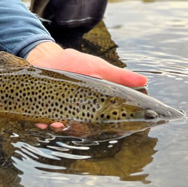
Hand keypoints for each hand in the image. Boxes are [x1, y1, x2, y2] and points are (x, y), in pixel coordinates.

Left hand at [26, 41, 147, 130]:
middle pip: (85, 128)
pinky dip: (43, 122)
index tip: (117, 130)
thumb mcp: (99, 67)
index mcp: (95, 104)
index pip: (107, 120)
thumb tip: (144, 80)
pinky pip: (44, 120)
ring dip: (61, 128)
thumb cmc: (75, 62)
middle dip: (82, 130)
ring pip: (65, 126)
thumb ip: (119, 76)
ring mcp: (62, 110)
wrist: (47, 56)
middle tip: (78, 127)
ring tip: (58, 124)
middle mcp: (79, 111)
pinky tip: (42, 121)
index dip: (114, 127)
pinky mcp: (45, 108)